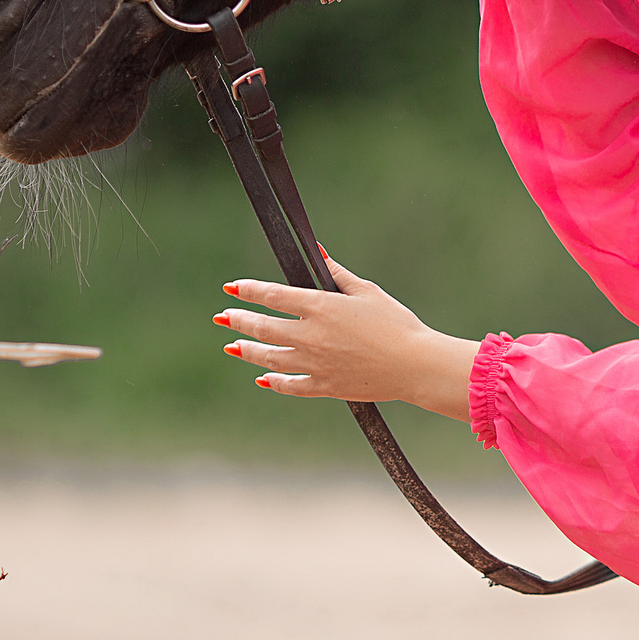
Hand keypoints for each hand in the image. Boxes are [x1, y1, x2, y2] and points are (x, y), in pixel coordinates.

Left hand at [215, 258, 476, 420]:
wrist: (415, 365)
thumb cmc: (397, 323)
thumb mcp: (367, 291)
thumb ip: (337, 273)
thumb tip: (317, 252)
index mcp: (321, 307)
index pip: (273, 295)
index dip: (249, 290)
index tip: (232, 288)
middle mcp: (311, 336)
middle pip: (263, 327)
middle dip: (238, 320)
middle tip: (223, 316)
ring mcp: (314, 364)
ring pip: (270, 358)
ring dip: (248, 351)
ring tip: (233, 345)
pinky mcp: (324, 388)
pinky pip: (290, 386)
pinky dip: (274, 382)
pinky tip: (264, 378)